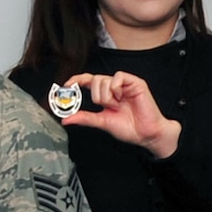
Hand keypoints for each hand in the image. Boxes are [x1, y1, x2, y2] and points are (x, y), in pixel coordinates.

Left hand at [60, 70, 181, 158]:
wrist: (145, 134)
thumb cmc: (128, 128)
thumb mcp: (101, 122)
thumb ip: (84, 118)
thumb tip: (66, 119)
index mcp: (106, 95)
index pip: (89, 81)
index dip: (77, 80)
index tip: (67, 84)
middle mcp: (114, 88)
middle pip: (94, 80)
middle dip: (97, 97)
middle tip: (108, 107)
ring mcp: (124, 84)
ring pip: (104, 80)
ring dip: (107, 96)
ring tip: (117, 105)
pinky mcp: (135, 83)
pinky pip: (118, 77)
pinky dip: (115, 88)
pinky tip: (121, 98)